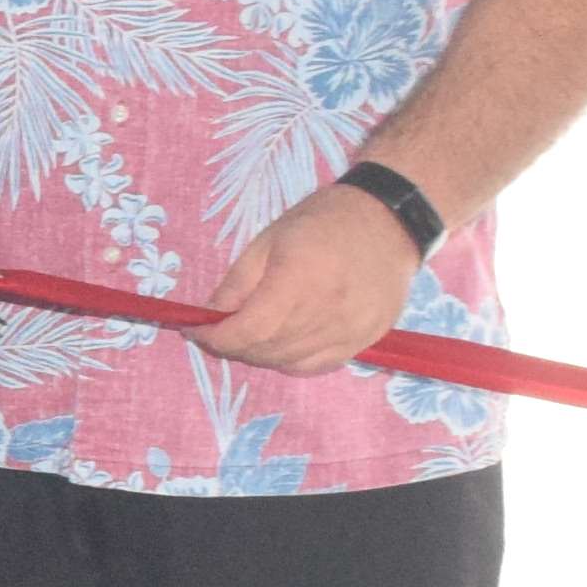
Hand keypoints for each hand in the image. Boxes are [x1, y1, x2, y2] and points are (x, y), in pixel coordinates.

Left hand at [197, 182, 421, 372]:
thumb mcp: (269, 240)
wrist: (391, 220)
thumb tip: (212, 315)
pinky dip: (290, 360)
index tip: (195, 331)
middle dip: (233, 346)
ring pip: (289, 362)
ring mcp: (352, 331)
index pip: (249, 330)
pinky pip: (318, 365)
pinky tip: (280, 343)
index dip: (216, 338)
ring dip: (259, 355)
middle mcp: (328, 313)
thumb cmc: (325, 221)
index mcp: (300, 281)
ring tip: (247, 335)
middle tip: (217, 332)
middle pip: (267, 350)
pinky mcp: (367, 339)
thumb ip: (238, 282)